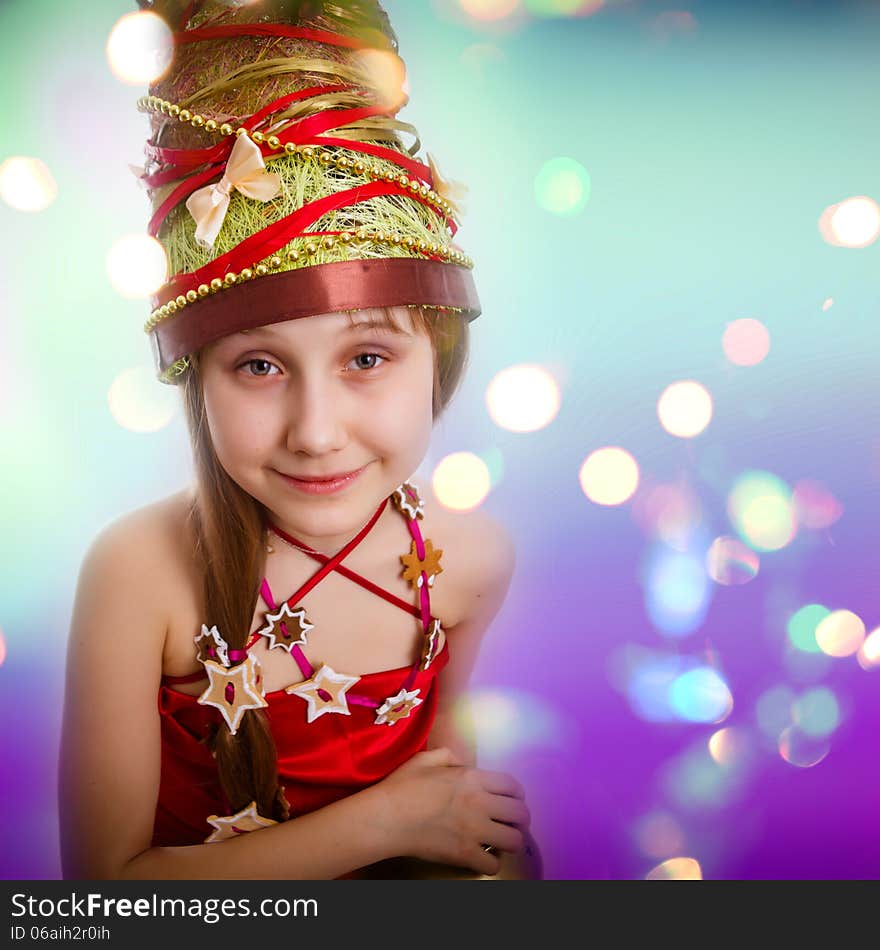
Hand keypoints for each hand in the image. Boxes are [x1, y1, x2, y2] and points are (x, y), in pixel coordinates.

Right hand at [376, 747, 530, 875]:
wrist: (386, 818)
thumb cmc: (402, 786)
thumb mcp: (424, 758)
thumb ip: (448, 756)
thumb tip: (462, 764)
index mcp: (472, 778)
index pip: (512, 785)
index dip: (517, 794)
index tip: (512, 800)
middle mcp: (480, 803)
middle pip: (520, 813)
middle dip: (520, 818)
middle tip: (510, 822)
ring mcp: (474, 831)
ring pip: (514, 840)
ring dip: (511, 841)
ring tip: (501, 841)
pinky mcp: (465, 854)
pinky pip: (493, 865)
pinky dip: (491, 863)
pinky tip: (482, 857)